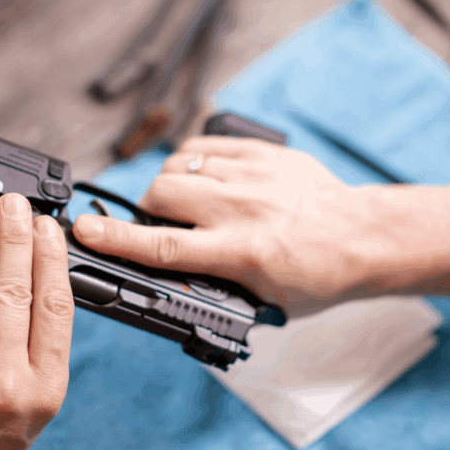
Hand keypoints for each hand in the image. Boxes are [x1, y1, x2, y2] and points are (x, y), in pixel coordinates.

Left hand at [0, 193, 74, 449]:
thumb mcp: (35, 399)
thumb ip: (39, 344)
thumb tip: (36, 272)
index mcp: (46, 386)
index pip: (55, 306)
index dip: (51, 258)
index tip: (48, 226)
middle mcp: (7, 383)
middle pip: (15, 290)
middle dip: (14, 236)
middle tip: (13, 203)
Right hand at [72, 137, 449, 315]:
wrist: (365, 236)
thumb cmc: (318, 276)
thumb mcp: (267, 302)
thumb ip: (217, 288)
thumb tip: (171, 279)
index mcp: (243, 253)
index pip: (163, 246)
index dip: (116, 238)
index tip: (84, 230)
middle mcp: (244, 210)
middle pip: (162, 194)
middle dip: (149, 209)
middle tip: (165, 224)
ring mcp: (255, 176)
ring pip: (180, 165)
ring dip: (172, 186)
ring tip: (189, 204)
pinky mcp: (264, 153)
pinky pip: (206, 146)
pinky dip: (195, 163)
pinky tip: (206, 180)